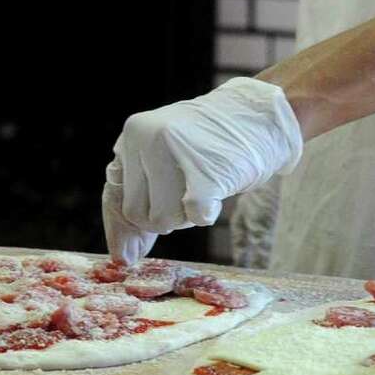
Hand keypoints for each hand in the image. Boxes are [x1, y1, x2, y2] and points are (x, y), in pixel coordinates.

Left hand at [101, 76, 302, 264]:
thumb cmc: (210, 144)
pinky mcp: (205, 171)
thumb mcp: (165, 159)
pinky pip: (195, 217)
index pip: (115, 196)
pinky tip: (217, 192)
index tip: (126, 256)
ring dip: (186, 215)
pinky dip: (207, 213)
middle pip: (138, 214)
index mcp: (133, 133)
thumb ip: (141, 199)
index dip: (123, 229)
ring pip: (163, 220)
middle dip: (163, 216)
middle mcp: (146, 137)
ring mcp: (173, 151)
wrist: (259, 116)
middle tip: (188, 193)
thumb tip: (121, 257)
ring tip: (204, 184)